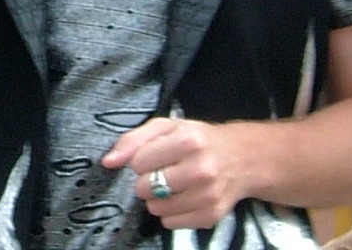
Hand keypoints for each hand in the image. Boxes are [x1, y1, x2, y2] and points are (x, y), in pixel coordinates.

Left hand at [101, 117, 248, 229]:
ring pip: (156, 208)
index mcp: (188, 140)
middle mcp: (200, 169)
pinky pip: (170, 223)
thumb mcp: (167, 127)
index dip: (142, 159)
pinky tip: (184, 197)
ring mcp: (207, 195)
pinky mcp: (210, 216)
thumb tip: (109, 162)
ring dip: (158, 198)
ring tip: (174, 184)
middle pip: (145, 188)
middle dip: (148, 180)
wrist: (242, 158)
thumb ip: (134, 139)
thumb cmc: (200, 140)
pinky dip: (172, 212)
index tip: (154, 156)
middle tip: (163, 171)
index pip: (138, 162)